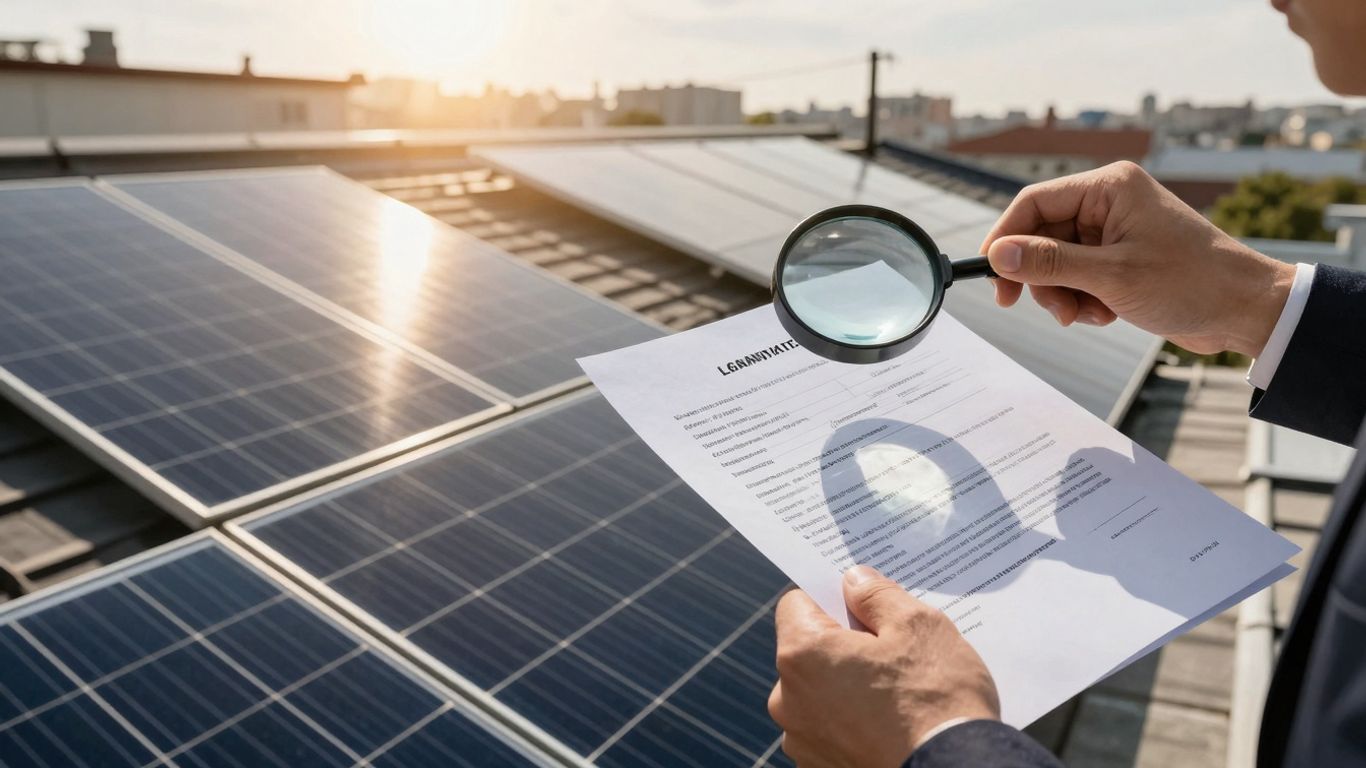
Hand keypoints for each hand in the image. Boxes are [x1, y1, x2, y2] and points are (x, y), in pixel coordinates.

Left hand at [768, 566, 999, 766]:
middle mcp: (787, 700)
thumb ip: (876, 595)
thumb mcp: (917, 625)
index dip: (833, 600)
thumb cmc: (938, 700)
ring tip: (897, 695)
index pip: (797, 604)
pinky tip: (891, 725)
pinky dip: (853, 723)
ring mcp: (802, 740)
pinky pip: (830, 729)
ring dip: (847, 687)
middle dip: (843, 646)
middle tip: (892, 653)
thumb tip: (853, 581)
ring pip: (819, 693)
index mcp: (802, 654)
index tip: (866, 611)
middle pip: (808, 651)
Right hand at [982, 161, 1295, 356]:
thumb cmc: (1191, 283)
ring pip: (1057, 261)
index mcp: (1109, 187)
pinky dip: (1083, 300)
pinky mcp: (1121, 257)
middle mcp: (1109, 202)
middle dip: (1042, 277)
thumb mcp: (1111, 276)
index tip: (991, 276)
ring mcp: (1116, 230)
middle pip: (1042, 236)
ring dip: (1063, 294)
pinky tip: (1106, 314)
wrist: (1245, 310)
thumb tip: (996, 254)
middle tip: (1053, 309)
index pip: (1034, 203)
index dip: (1005, 239)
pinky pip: (1079, 276)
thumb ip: (1049, 263)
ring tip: (1086, 314)